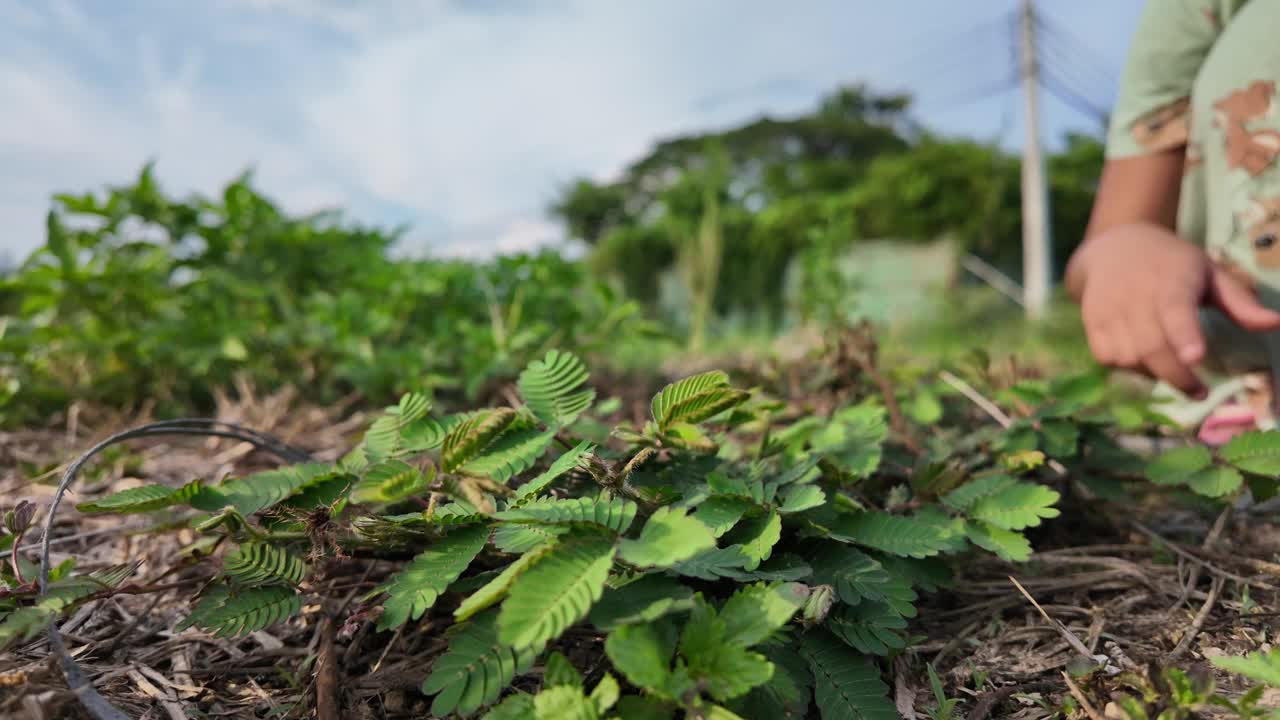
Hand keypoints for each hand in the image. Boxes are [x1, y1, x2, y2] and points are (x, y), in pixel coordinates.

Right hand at [1069, 222, 1279, 396]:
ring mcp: (1109, 311)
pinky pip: (1109, 359)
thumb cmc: (1171, 264)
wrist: (1113, 249)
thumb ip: (1240, 302)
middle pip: (1151, 346)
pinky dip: (1129, 368)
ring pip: (1129, 358)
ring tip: (1171, 366)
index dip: (1184, 334)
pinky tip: (1144, 359)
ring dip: (1153, 372)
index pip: (1175, 309)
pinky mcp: (1091, 324)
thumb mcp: (1209, 273)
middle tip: (1199, 392)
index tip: (1196, 357)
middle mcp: (1135, 295)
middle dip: (1177, 376)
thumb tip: (1275, 324)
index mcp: (1171, 279)